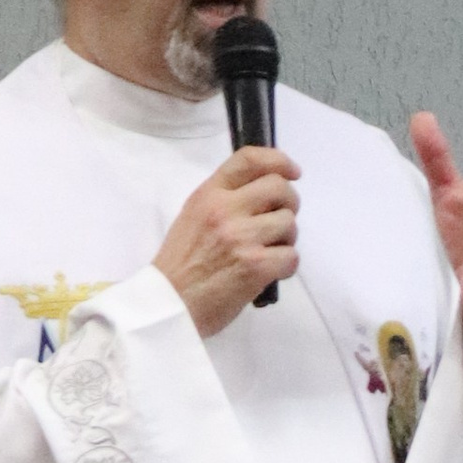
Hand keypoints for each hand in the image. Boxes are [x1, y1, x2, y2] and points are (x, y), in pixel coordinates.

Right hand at [154, 148, 298, 337]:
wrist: (169, 303)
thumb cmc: (181, 264)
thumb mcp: (194, 217)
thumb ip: (224, 200)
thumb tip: (264, 194)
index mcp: (209, 194)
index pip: (249, 159)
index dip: (279, 160)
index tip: (292, 171)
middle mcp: (226, 209)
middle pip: (280, 188)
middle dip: (289, 204)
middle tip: (279, 221)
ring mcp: (242, 237)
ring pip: (289, 223)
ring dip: (286, 239)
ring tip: (267, 251)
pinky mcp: (256, 266)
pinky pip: (291, 256)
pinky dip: (285, 266)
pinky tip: (268, 272)